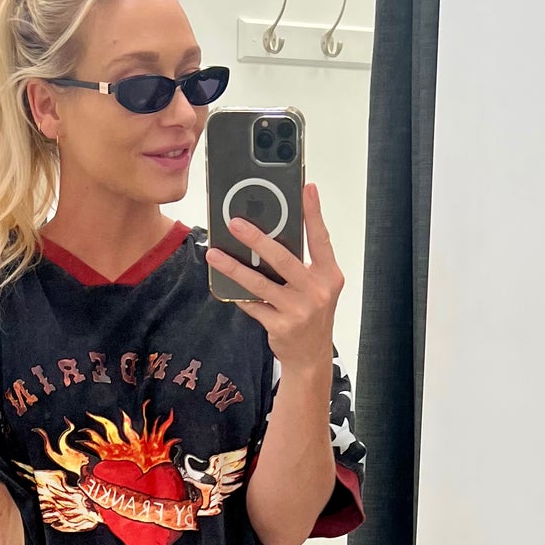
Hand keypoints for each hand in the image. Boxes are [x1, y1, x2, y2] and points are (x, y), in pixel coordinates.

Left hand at [204, 181, 343, 375]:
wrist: (310, 357)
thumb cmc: (312, 313)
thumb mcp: (317, 286)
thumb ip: (302, 263)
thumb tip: (270, 236)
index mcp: (329, 275)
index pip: (321, 238)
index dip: (314, 212)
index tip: (306, 188)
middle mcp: (317, 291)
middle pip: (283, 258)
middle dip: (256, 238)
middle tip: (234, 223)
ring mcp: (298, 310)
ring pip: (260, 283)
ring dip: (234, 267)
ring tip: (215, 254)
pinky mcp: (280, 325)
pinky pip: (252, 305)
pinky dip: (237, 294)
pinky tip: (222, 283)